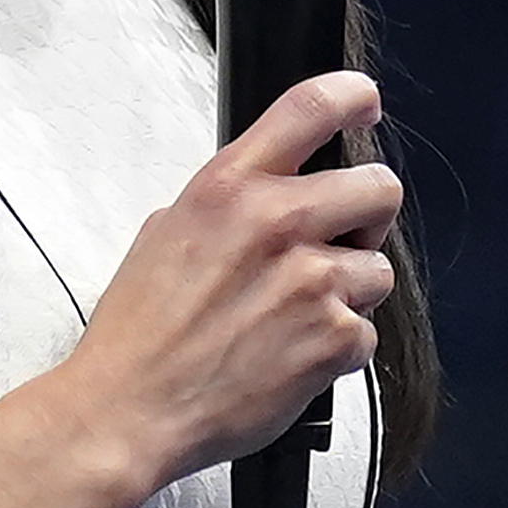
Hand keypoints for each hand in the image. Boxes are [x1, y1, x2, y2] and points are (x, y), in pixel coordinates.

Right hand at [60, 71, 400, 492]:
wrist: (129, 410)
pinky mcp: (333, 339)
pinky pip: (366, 334)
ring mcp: (311, 282)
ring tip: (297, 317)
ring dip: (349, 293)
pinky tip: (291, 358)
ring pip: (378, 271)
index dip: (354, 97)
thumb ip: (224, 205)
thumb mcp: (162, 235)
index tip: (365, 106)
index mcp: (229, 186)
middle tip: (339, 242)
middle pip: (378, 188)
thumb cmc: (139, 333)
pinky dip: (338, 350)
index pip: (312, 107)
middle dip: (367, 217)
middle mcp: (277, 223)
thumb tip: (261, 195)